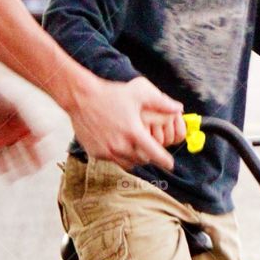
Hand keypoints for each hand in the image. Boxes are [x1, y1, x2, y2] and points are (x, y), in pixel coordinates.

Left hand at [0, 83, 42, 174]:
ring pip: (8, 160)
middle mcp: (14, 137)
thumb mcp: (17, 108)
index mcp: (25, 129)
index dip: (40, 156)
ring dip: (11, 170)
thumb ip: (30, 122)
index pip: (36, 147)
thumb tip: (44, 135)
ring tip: (12, 180)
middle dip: (27, 166)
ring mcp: (1, 140)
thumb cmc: (0, 96)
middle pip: (23, 156)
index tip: (43, 164)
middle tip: (31, 173)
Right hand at [69, 76, 183, 168]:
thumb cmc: (110, 94)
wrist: (80, 97)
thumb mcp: (138, 94)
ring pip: (128, 163)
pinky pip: (112, 160)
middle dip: (148, 155)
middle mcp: (120, 145)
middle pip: (142, 160)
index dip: (165, 160)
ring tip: (135, 147)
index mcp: (133, 132)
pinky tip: (118, 144)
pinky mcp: (95, 153)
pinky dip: (118, 156)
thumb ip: (161, 103)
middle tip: (148, 148)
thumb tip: (179, 108)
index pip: (155, 153)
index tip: (170, 164)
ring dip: (134, 158)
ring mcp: (107, 151)